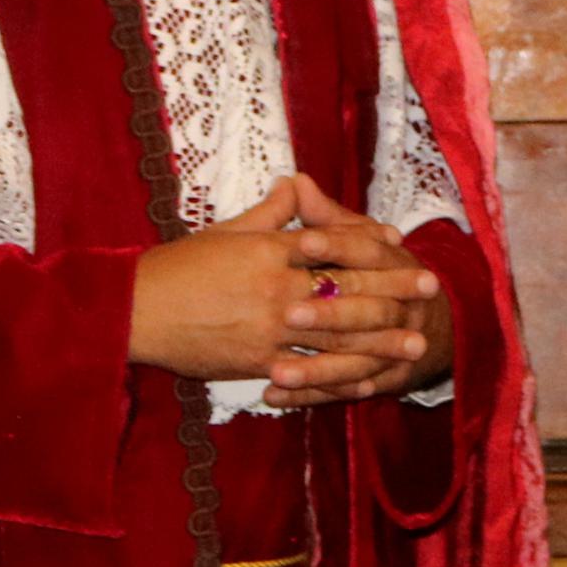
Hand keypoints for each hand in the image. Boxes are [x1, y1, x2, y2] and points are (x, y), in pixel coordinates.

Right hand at [127, 176, 441, 398]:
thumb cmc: (177, 267)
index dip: (371, 244)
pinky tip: (366, 383)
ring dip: (380, 340)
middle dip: (393, 290)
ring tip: (414, 344)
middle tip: (430, 292)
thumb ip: (268, 214)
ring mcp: (269, 326)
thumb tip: (295, 184)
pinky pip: (305, 372)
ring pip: (336, 335)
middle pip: (346, 287)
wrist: (136, 309)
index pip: (332, 242)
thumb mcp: (225, 231)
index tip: (402, 245)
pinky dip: (337, 379)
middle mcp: (277, 286)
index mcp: (270, 248)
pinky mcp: (256, 359)